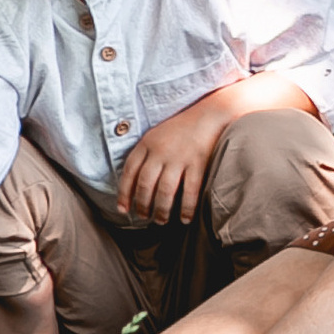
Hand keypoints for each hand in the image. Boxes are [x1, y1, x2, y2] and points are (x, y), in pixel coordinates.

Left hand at [113, 100, 231, 228]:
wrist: (210, 113)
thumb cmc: (181, 127)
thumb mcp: (156, 134)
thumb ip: (145, 154)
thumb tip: (133, 183)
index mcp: (148, 142)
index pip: (129, 171)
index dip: (124, 193)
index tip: (123, 209)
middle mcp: (161, 150)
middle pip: (145, 184)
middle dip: (143, 205)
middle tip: (144, 216)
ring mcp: (180, 157)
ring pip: (165, 191)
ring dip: (161, 210)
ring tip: (161, 220)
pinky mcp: (198, 162)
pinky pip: (190, 190)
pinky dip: (186, 207)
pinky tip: (184, 218)